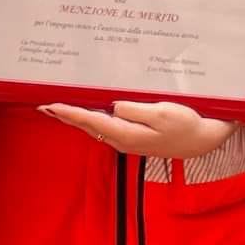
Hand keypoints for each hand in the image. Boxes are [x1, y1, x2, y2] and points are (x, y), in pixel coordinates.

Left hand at [42, 101, 236, 159]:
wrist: (202, 139)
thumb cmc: (185, 124)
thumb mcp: (161, 113)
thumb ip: (134, 110)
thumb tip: (112, 105)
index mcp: (126, 133)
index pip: (90, 120)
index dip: (69, 112)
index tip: (50, 105)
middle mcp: (121, 139)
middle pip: (87, 125)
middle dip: (65, 115)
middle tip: (42, 104)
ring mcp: (126, 139)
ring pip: (94, 126)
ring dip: (75, 117)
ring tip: (56, 107)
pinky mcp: (132, 136)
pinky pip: (104, 126)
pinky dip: (90, 118)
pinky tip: (86, 110)